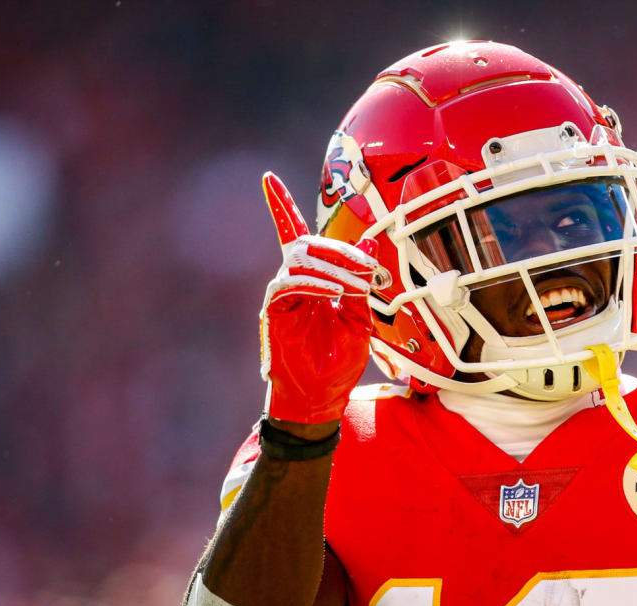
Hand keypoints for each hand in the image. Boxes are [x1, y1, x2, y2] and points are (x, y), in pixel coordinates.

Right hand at [259, 172, 376, 426]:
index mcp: (314, 280)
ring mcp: (283, 295)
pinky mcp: (276, 310)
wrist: (322, 395)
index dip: (280, 206)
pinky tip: (335, 293)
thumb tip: (369, 242)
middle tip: (367, 270)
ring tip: (356, 285)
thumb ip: (360, 280)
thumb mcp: (360, 317)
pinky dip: (316, 282)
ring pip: (300, 258)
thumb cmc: (338, 361)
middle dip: (340, 249)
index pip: (295, 235)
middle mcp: (294, 282)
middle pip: (308, 243)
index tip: (267, 178)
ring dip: (333, 266)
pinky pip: (290, 282)